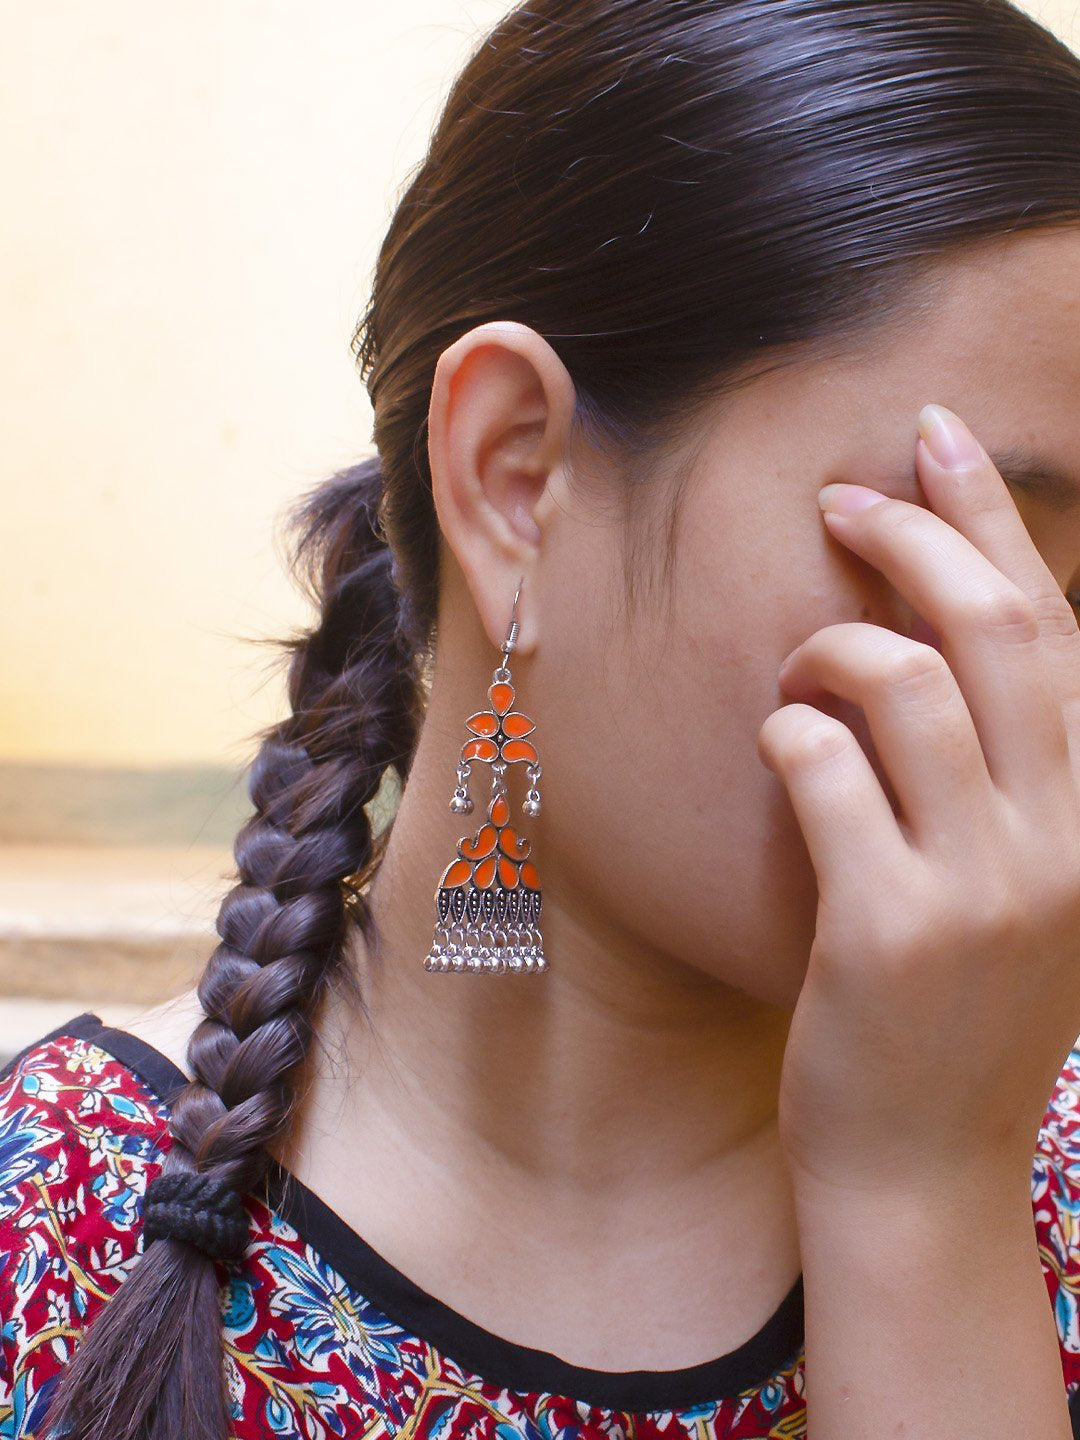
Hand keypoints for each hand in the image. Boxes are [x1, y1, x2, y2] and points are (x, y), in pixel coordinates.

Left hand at [757, 403, 1079, 1203]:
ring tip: (799, 667)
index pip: (1058, 627)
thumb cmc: (952, 1011)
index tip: (935, 435)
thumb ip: (1013, 772)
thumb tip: (939, 636)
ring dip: (830, 644)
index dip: (993, 518)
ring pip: (904, 683)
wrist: (919, 1168)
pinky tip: (779, 749)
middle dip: (915, 535)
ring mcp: (986, 887)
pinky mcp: (892, 930)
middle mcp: (1068, 838)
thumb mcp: (1022, 886)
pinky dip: (789, 733)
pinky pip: (826, 768)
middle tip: (842, 497)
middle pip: (995, 628)